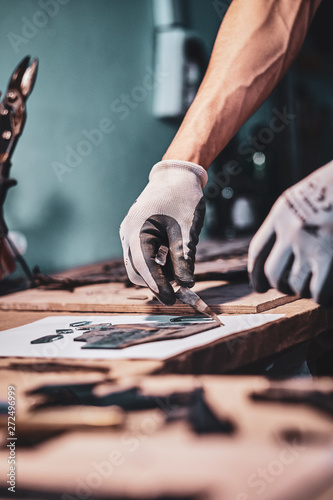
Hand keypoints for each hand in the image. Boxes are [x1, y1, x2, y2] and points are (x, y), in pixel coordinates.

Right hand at [120, 160, 207, 304]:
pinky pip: (140, 256)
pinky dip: (155, 262)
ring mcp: (128, 233)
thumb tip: (187, 285)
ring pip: (137, 266)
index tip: (172, 300)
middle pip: (136, 271)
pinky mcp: (134, 234)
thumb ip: (185, 257)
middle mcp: (128, 233)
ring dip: (157, 272)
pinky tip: (171, 254)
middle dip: (157, 281)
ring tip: (179, 263)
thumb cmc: (183, 199)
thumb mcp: (188, 229)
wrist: (175, 176)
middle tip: (180, 283)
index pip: (144, 266)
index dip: (158, 285)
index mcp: (138, 228)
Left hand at [248, 160, 332, 305]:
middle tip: (289, 288)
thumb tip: (285, 248)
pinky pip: (318, 292)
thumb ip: (292, 217)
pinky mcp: (330, 258)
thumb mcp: (305, 195)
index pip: (258, 250)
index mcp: (282, 213)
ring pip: (295, 285)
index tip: (260, 286)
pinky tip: (327, 296)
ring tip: (314, 287)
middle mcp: (291, 230)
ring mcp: (311, 245)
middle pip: (272, 273)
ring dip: (304, 290)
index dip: (256, 273)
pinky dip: (322, 298)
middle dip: (280, 285)